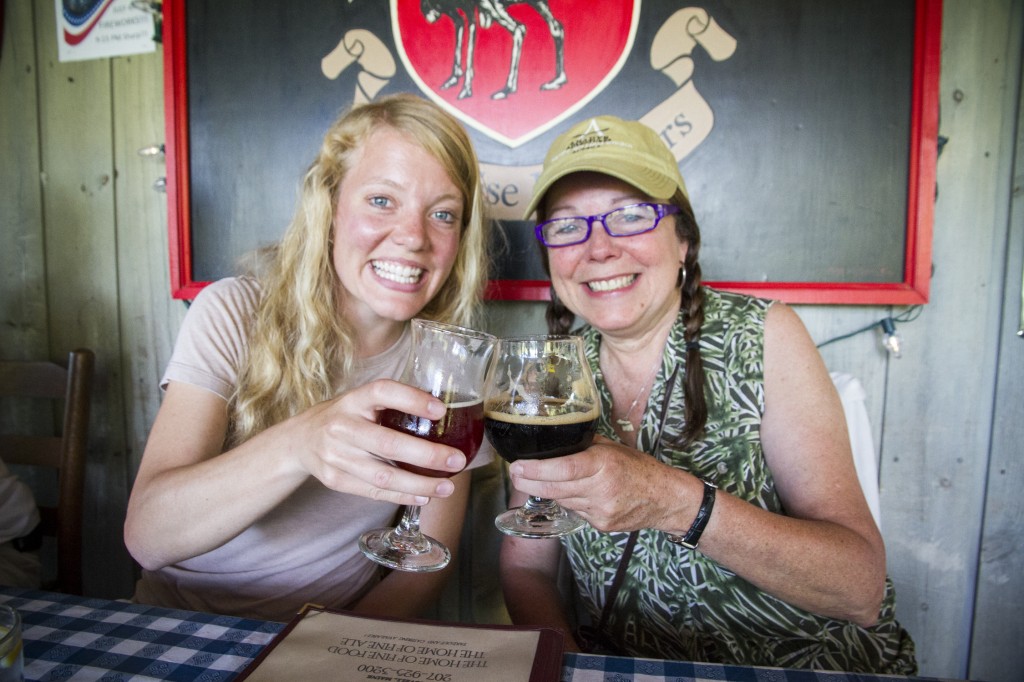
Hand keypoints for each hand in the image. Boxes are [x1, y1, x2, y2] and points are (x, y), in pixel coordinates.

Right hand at [294, 379, 467, 505]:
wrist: (299, 441)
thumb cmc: (344, 417)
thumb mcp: (361, 401)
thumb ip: (392, 405)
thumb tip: (443, 414)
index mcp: (353, 400)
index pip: (383, 393)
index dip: (412, 400)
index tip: (441, 410)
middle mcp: (341, 426)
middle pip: (388, 444)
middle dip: (427, 455)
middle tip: (456, 461)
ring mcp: (335, 455)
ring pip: (382, 476)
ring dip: (419, 484)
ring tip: (446, 487)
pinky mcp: (334, 480)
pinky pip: (373, 491)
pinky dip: (401, 496)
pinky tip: (423, 496)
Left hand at [507, 435, 690, 531]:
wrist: (665, 499)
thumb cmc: (638, 468)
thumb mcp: (612, 447)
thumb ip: (584, 446)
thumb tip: (554, 439)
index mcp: (604, 464)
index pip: (564, 469)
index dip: (536, 470)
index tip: (517, 466)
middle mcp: (601, 488)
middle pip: (555, 489)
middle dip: (528, 482)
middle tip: (514, 474)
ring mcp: (600, 510)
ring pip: (562, 500)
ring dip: (549, 491)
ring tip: (544, 479)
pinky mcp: (601, 525)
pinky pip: (575, 511)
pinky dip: (570, 502)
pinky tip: (578, 494)